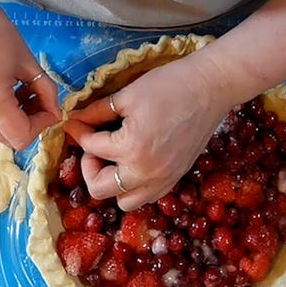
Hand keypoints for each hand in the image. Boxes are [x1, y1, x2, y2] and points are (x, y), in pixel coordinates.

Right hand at [0, 0, 59, 148]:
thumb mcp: (30, 63)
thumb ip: (47, 92)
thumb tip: (55, 113)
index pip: (22, 136)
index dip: (42, 126)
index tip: (50, 108)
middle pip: (9, 139)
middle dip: (30, 124)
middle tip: (39, 101)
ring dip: (17, 120)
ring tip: (23, 92)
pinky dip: (2, 113)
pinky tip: (8, 91)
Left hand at [64, 54, 232, 210]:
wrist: (211, 87)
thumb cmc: (170, 85)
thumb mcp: (127, 95)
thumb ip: (97, 112)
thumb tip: (76, 121)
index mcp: (131, 149)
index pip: (91, 148)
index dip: (78, 132)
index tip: (74, 122)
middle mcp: (146, 173)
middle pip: (100, 189)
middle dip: (90, 167)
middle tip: (94, 147)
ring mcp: (163, 179)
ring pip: (125, 201)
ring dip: (113, 185)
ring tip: (115, 159)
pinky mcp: (175, 178)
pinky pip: (147, 196)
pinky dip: (135, 186)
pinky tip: (135, 163)